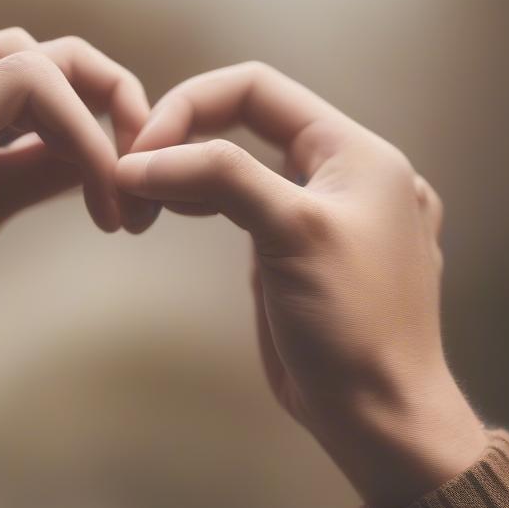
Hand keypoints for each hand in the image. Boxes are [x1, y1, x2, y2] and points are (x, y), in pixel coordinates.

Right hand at [116, 62, 486, 507]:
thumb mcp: (292, 232)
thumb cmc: (351, 324)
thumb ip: (220, 178)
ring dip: (187, 175)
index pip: (259, 91)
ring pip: (242, 168)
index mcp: (356, 153)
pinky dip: (205, 204)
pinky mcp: (301, 255)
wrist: (379, 416)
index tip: (140, 149)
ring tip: (139, 200)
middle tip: (129, 178)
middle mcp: (343, 175)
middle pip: (247, 125)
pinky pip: (247, 208)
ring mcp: (321, 216)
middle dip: (182, 142)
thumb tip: (139, 161)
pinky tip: (172, 212)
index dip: (191, 105)